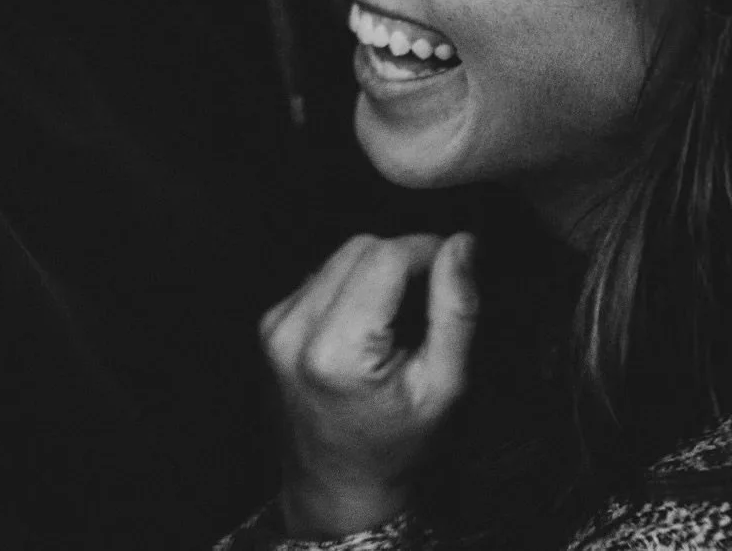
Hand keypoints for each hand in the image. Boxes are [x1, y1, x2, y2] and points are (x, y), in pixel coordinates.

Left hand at [259, 233, 477, 538]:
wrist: (337, 486)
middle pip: (361, 248)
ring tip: (396, 323)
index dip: (428, 252)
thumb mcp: (444, 386)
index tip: (451, 272)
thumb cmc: (394, 446)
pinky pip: (322, 276)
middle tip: (426, 304)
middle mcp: (294, 331)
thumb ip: (456, 310)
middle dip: (402, 262)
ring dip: (376, 273)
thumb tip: (461, 244)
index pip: (386, 256)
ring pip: (340, 256)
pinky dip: (351, 287)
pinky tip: (366, 327)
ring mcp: (276, 327)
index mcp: (336, 350)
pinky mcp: (270, 324)